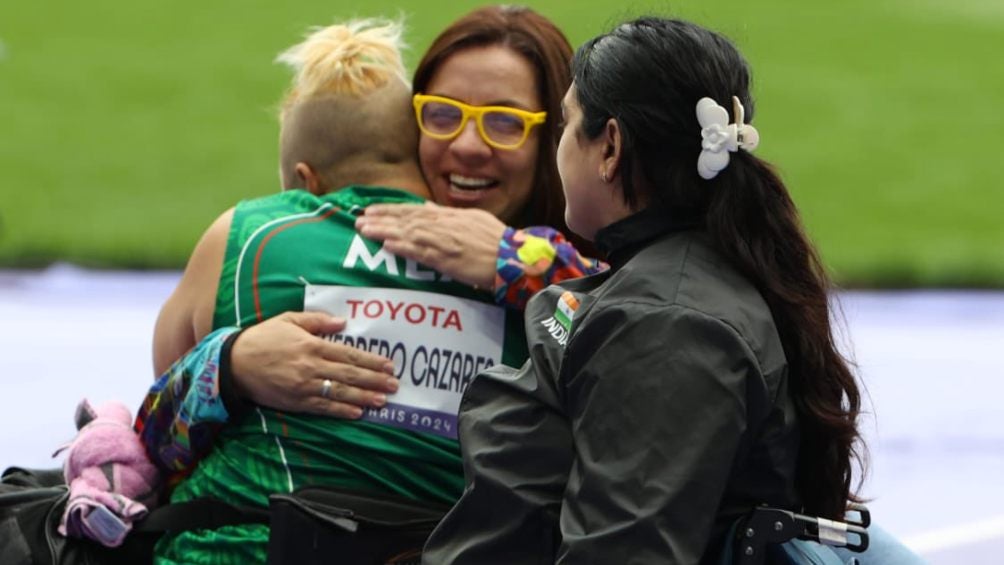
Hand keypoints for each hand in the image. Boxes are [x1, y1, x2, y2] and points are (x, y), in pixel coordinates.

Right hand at [230, 311, 398, 418]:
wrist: (234, 364)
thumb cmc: (263, 338)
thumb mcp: (288, 320)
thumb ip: (317, 321)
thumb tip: (343, 322)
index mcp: (311, 345)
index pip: (349, 354)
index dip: (371, 361)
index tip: (388, 365)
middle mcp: (311, 366)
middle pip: (349, 375)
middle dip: (374, 380)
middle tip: (394, 385)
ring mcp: (303, 387)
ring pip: (340, 393)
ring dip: (363, 397)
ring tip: (382, 401)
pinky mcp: (295, 402)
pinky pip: (323, 408)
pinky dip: (341, 410)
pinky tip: (357, 412)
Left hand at [355, 202, 505, 290]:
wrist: (511, 258)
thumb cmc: (496, 240)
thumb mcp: (472, 219)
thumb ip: (448, 214)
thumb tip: (427, 207)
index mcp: (450, 216)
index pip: (414, 210)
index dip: (391, 209)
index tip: (371, 209)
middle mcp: (444, 226)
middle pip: (406, 220)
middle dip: (381, 219)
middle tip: (358, 219)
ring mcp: (445, 242)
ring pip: (409, 233)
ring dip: (385, 231)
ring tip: (364, 230)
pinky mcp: (448, 260)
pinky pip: (421, 252)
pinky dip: (404, 247)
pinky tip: (387, 244)